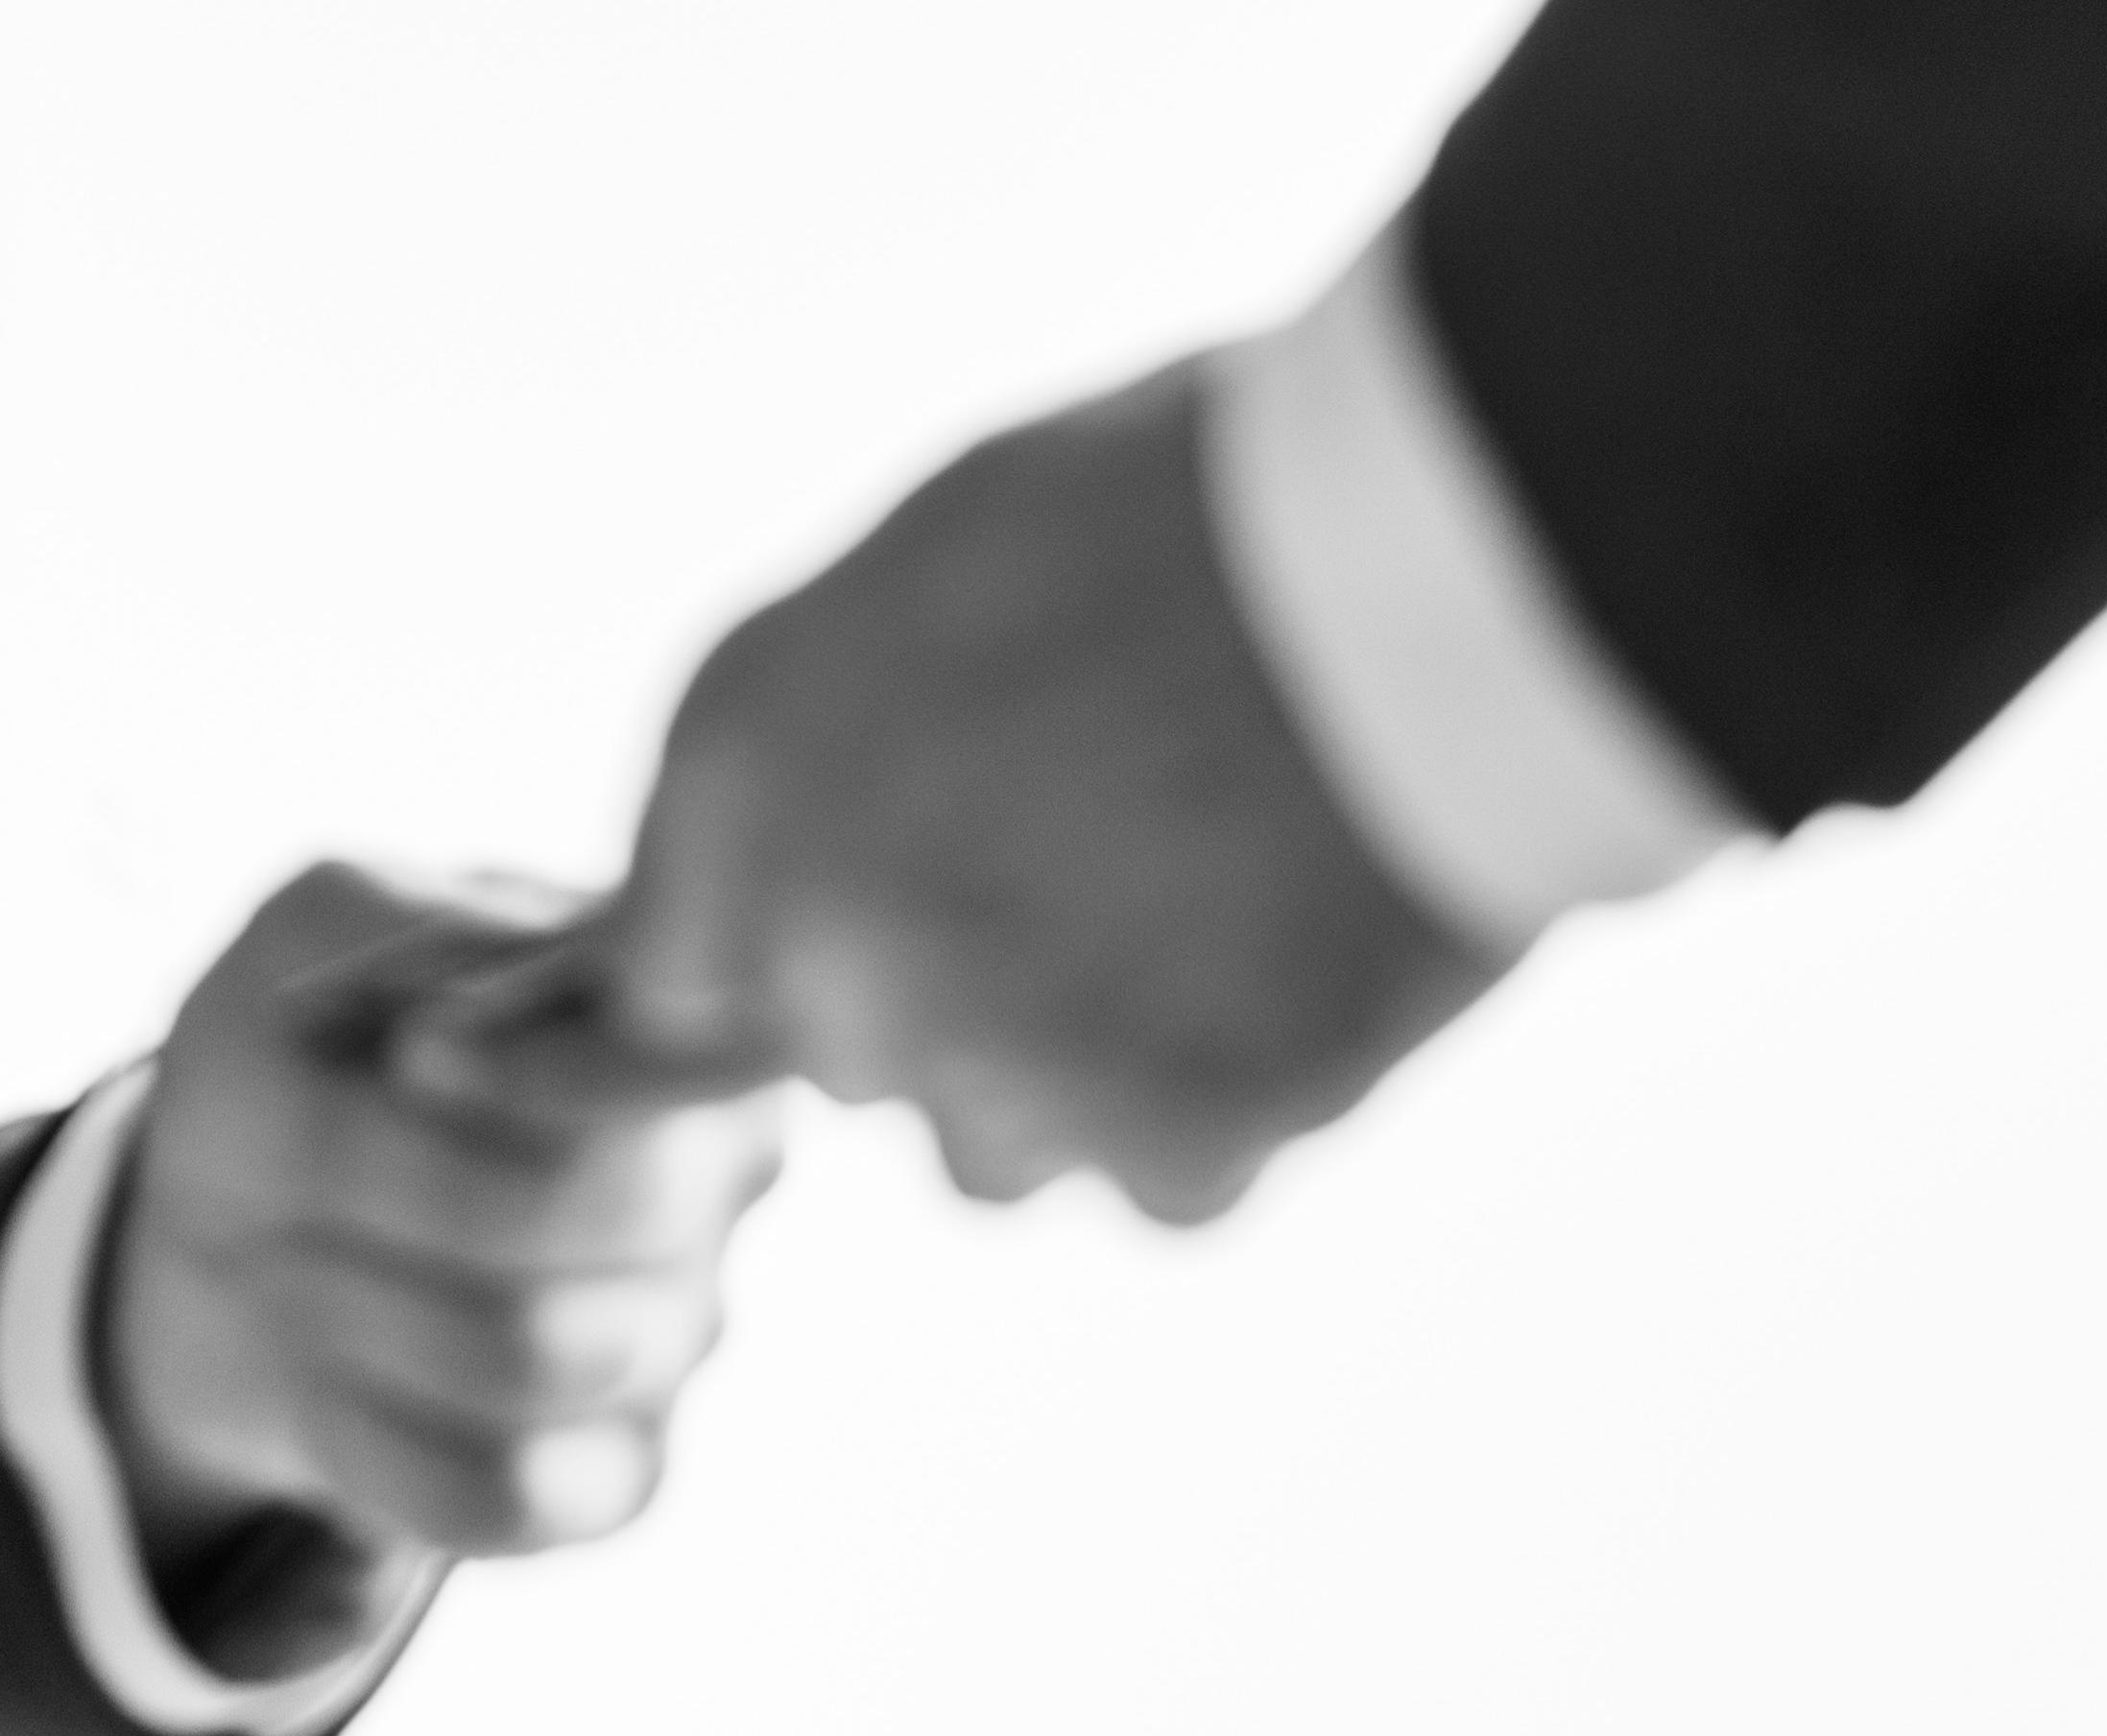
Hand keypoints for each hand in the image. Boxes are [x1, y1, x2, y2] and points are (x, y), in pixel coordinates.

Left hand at [103, 862, 783, 1563]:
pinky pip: (498, 1494)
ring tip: (295, 1255)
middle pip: (611, 1207)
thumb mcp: (317, 947)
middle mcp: (719, 1177)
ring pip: (532, 1353)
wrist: (224, 1221)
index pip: (684, 1058)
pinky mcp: (614, 1472)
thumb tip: (452, 1050)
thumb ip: (415, 965)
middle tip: (307, 1159)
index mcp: (681, 1010)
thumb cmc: (296, 1054)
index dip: (539, 1072)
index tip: (410, 1060)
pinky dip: (363, 1435)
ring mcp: (679, 1334)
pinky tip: (321, 1376)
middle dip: (408, 1188)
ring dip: (355, 1302)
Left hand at [606, 366, 1498, 1221]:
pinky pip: (1156, 1193)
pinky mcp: (1172, 1138)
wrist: (1434, 571)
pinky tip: (1289, 986)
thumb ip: (829, 732)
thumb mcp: (942, 556)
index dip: (785, 944)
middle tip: (1101, 871)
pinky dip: (1216, 1124)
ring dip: (1069, 1086)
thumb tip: (812, 828)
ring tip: (1207, 927)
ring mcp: (998, 1059)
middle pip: (843, 1058)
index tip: (881, 906)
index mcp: (744, 769)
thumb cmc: (1193, 509)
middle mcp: (833, 939)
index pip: (673, 969)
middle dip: (939, 997)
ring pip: (985, 1154)